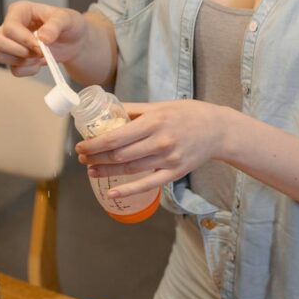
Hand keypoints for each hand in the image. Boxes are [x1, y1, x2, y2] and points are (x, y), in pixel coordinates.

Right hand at [0, 1, 87, 76]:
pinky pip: (13, 69)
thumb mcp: (67, 19)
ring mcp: (11, 43)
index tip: (41, 46)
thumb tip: (43, 38)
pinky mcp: (16, 58)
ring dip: (22, 61)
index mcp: (20, 11)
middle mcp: (11, 25)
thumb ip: (55, 25)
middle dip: (20, 52)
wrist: (75, 41)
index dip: (24, 40)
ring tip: (39, 57)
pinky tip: (39, 64)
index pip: (9, 27)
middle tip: (40, 52)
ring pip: (0, 56)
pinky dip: (27, 70)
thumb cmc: (69, 25)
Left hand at [76, 100, 231, 198]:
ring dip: (106, 171)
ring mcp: (167, 159)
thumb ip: (134, 110)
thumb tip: (107, 110)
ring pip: (129, 169)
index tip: (81, 145)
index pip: (116, 136)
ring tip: (90, 170)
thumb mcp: (160, 106)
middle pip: (119, 155)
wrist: (218, 129)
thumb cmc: (188, 114)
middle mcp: (160, 141)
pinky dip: (128, 190)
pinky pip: (148, 184)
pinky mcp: (174, 172)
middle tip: (81, 157)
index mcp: (154, 122)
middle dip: (95, 157)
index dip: (94, 144)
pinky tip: (112, 193)